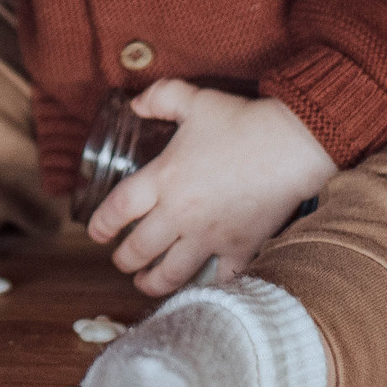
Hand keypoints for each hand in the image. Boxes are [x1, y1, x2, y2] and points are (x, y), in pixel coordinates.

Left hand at [83, 82, 338, 296]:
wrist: (290, 146)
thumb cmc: (239, 121)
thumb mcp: (192, 99)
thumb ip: (159, 97)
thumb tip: (135, 103)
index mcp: (163, 179)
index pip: (118, 209)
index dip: (102, 224)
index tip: (96, 233)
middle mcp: (180, 214)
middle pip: (140, 248)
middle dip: (124, 259)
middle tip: (121, 261)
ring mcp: (210, 236)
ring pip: (172, 272)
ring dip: (153, 282)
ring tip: (146, 283)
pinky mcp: (240, 248)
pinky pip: (220, 279)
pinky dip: (209, 288)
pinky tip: (201, 290)